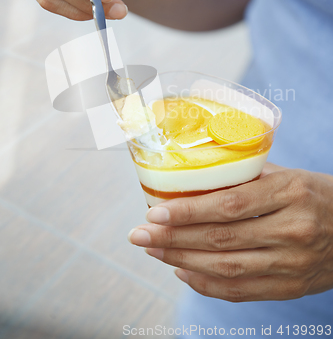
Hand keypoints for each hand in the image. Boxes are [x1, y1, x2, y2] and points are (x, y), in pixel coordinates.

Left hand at [128, 163, 332, 301]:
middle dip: (172, 238)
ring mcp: (292, 264)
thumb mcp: (288, 175)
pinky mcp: (291, 287)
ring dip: (182, 261)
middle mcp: (292, 230)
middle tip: (139, 233)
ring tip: (153, 250)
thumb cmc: (317, 195)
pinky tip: (182, 271)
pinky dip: (206, 284)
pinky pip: (240, 291)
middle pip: (220, 239)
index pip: (229, 205)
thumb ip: (246, 177)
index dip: (187, 211)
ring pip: (226, 268)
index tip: (154, 211)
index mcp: (290, 193)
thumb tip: (195, 178)